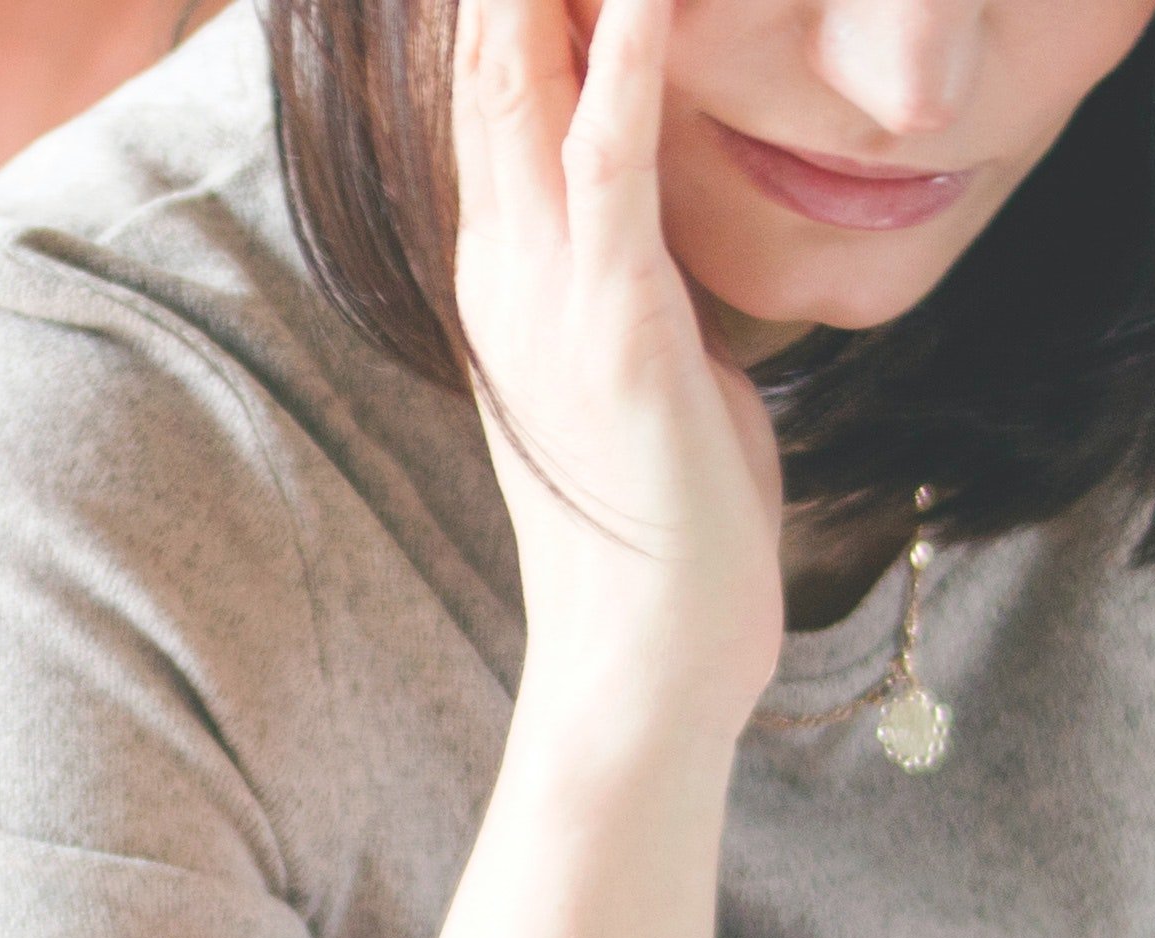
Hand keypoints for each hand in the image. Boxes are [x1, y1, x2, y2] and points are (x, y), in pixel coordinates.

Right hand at [450, 0, 786, 744]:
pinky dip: (623, 64)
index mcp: (511, 263)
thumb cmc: (670, 520)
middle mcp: (502, 260)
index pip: (494, 81)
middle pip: (484, 55)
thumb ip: (640, 266)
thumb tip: (662, 210)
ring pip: (527, 85)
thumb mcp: (655, 357)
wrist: (649, 661)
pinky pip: (609, 163)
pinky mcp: (612, 323)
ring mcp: (544, 290)